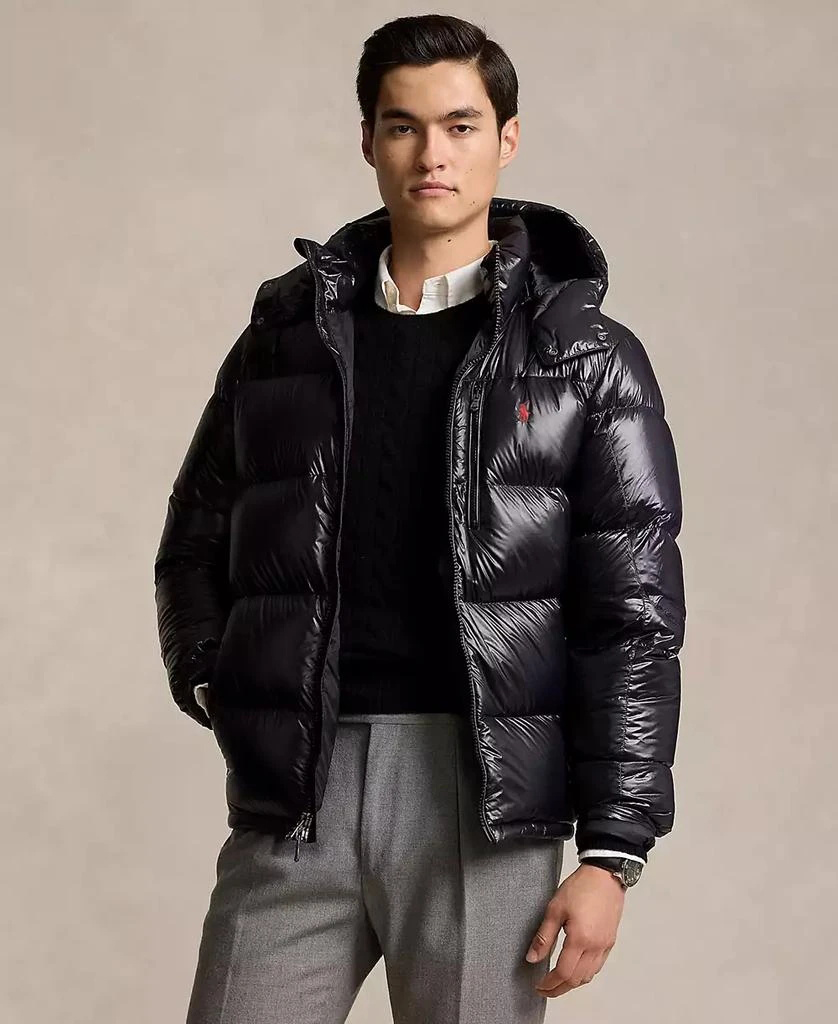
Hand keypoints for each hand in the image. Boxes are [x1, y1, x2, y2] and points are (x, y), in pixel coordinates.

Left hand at [525, 863, 625, 997]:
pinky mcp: (610, 941)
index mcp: (580, 939)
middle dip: (560, 988)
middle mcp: (595, 947)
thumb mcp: (555, 908)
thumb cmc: (581, 887)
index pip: (563, 973)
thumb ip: (544, 936)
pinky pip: (598, 966)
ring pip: (589, 976)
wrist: (605, 874)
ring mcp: (605, 945)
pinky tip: (575, 967)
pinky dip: (585, 973)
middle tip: (545, 988)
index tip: (539, 986)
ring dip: (573, 982)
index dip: (550, 984)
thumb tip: (532, 958)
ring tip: (558, 980)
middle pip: (577, 980)